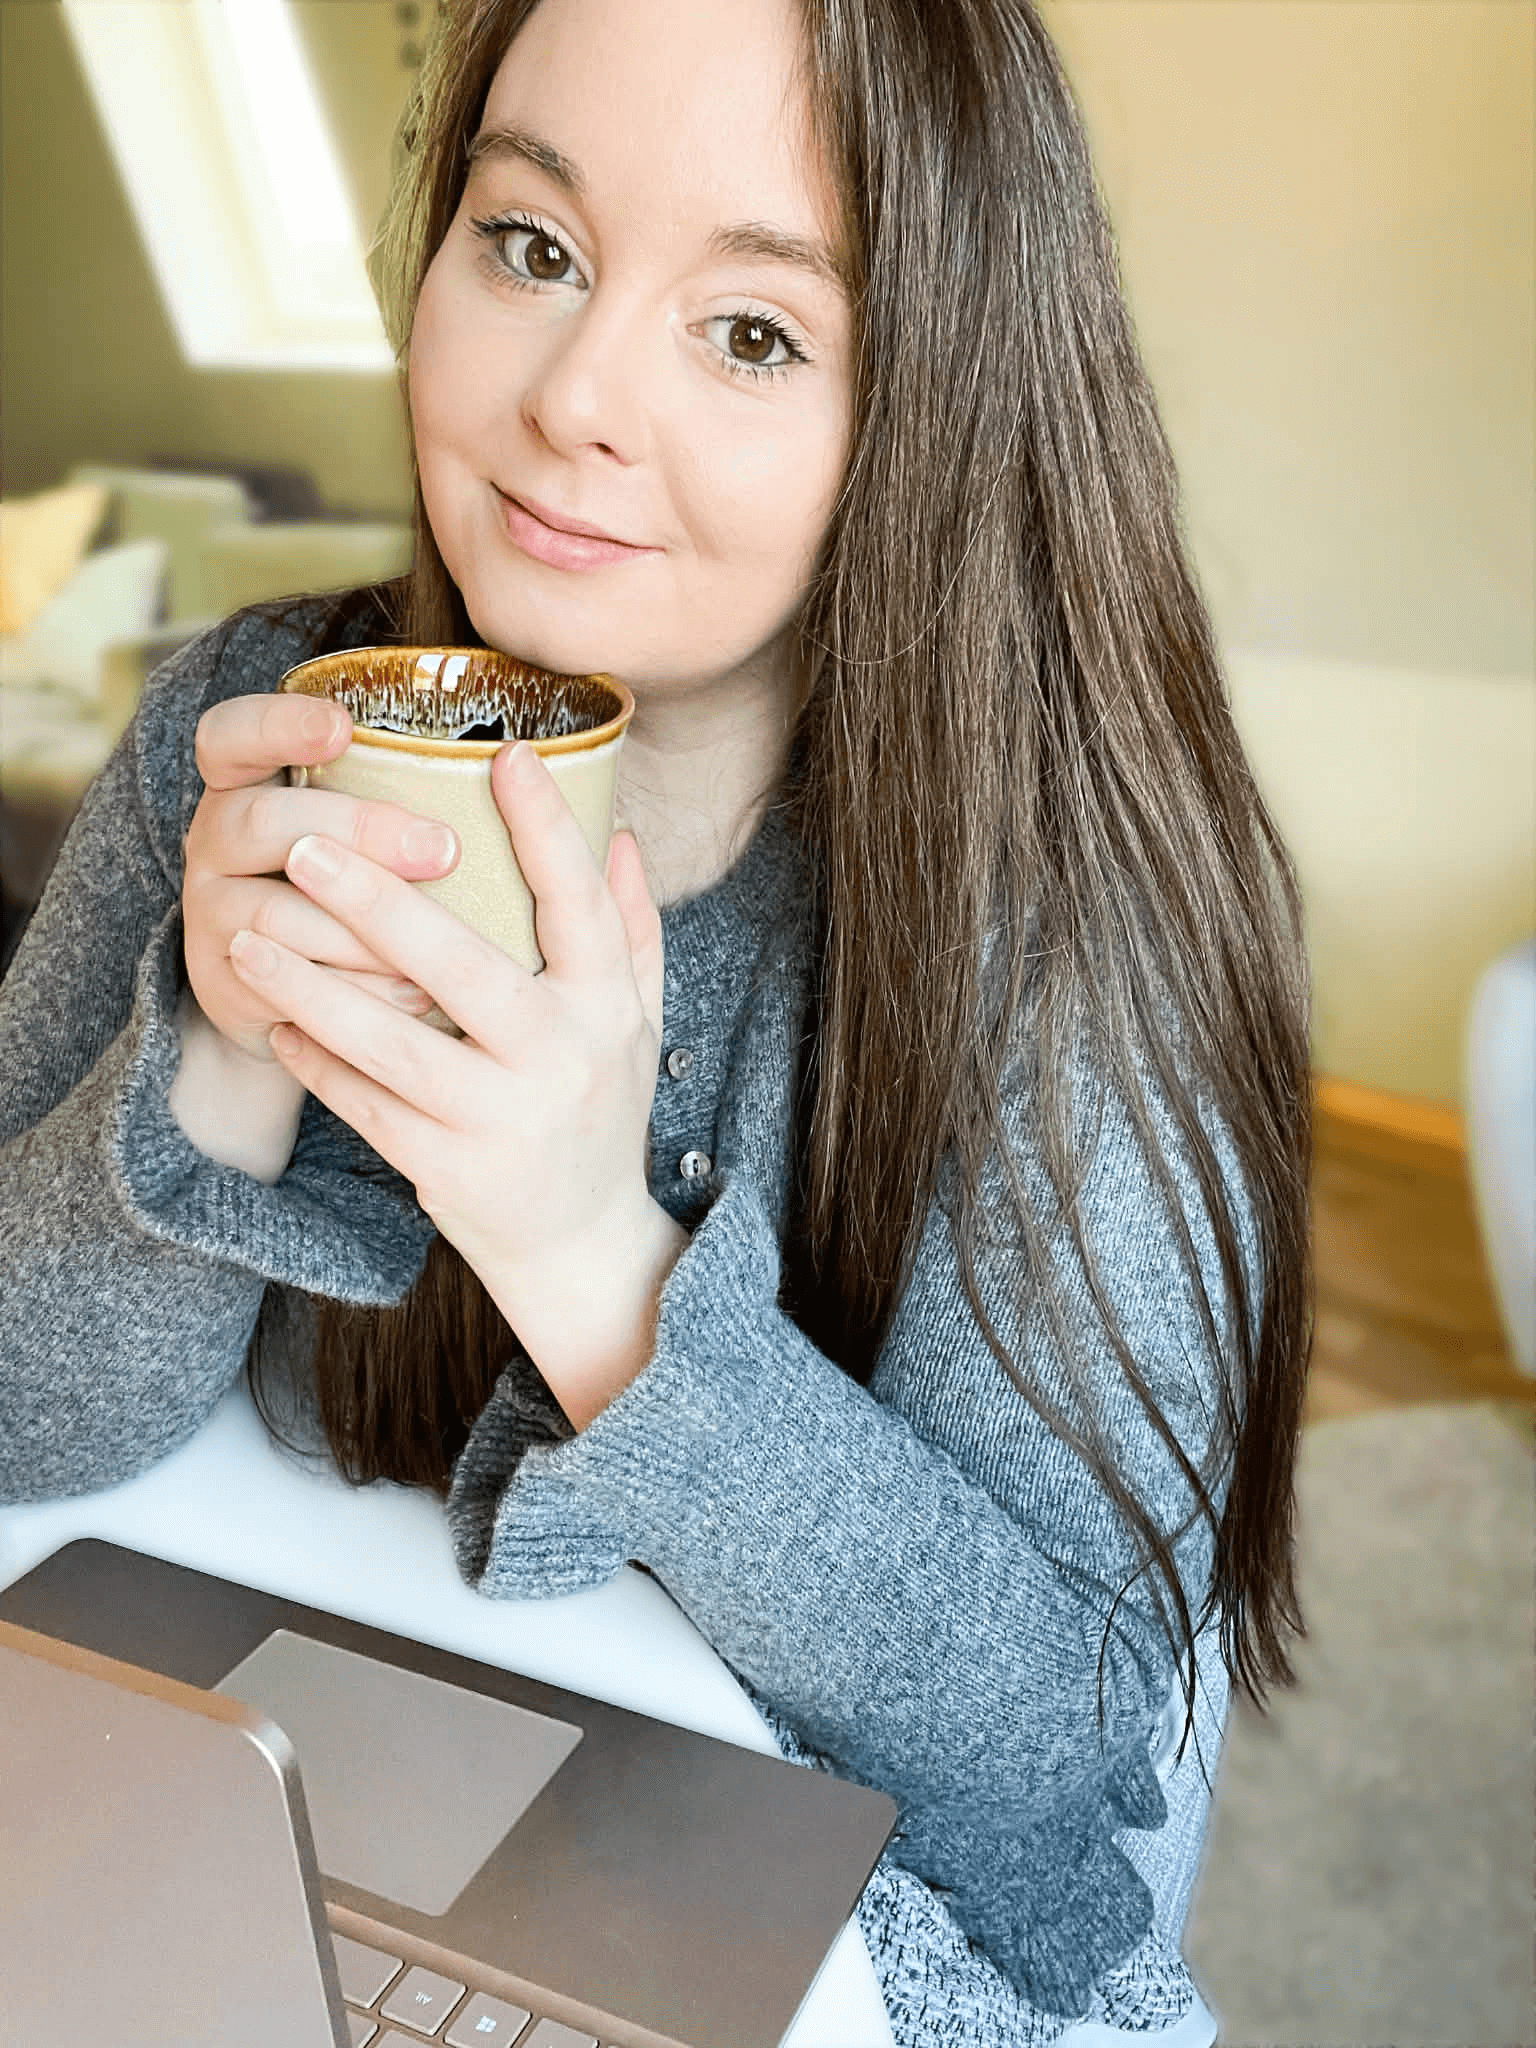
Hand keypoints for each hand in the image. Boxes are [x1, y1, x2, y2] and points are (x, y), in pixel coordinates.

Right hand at [183, 692, 462, 1064]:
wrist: (301, 1004)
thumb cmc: (359, 889)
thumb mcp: (367, 832)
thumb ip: (409, 794)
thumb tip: (521, 764)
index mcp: (247, 782)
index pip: (234, 734)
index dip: (279, 725)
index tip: (343, 725)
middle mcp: (216, 838)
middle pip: (261, 820)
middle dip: (357, 831)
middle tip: (444, 851)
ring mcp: (210, 911)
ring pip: (274, 913)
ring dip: (362, 930)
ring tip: (441, 945)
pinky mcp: (223, 982)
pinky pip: (284, 985)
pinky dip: (354, 990)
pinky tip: (414, 996)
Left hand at [227, 740, 684, 1424]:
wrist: (581, 1244)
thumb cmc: (601, 1109)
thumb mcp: (635, 1023)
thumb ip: (631, 930)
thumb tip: (622, 833)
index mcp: (607, 1008)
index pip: (581, 904)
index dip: (545, 829)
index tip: (501, 755)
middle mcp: (560, 1058)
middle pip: (462, 965)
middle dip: (376, 901)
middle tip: (304, 842)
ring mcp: (500, 1117)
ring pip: (390, 1041)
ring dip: (310, 985)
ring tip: (249, 935)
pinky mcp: (445, 1166)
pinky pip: (363, 1102)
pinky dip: (313, 1059)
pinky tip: (272, 1016)